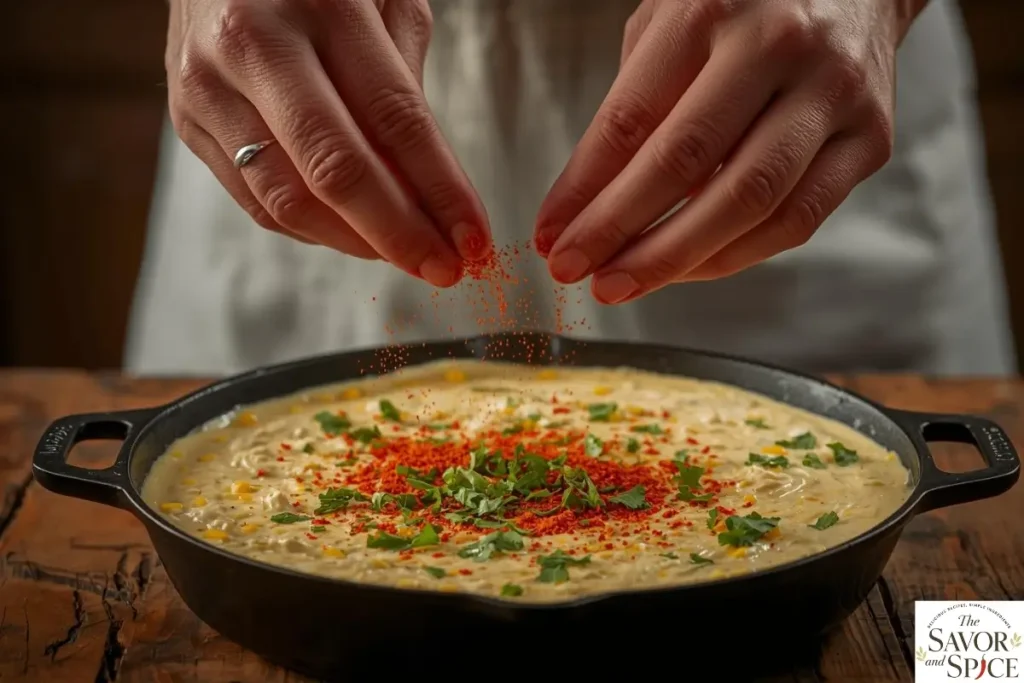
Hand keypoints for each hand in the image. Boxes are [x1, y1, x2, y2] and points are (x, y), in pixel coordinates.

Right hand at [165, 0, 489, 286]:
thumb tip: (427, 191)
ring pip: (288, 200)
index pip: (395, 120)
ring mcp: (209, 86)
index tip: (473, 239)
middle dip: (400, 234)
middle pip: (335, 170)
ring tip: (405, 254)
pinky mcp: (188, 120)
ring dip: (357, 242)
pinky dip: (313, 230)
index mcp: (320, 2)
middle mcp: (254, 44)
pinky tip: (353, 233)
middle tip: (444, 269)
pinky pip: (256, 201)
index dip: (440, 190)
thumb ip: (404, 86)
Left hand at [535, 0, 912, 303]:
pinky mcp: (869, 139)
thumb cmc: (745, 4)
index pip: (631, 119)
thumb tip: (588, 206)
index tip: (551, 235)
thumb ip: (633, 103)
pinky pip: (797, 220)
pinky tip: (689, 267)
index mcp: (713, 9)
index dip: (583, 190)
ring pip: (750, 202)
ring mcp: (834, 95)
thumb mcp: (670, 23)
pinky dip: (735, 255)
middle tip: (577, 272)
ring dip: (676, 259)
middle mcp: (780, 47)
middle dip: (621, 232)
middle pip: (687, 163)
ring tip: (623, 283)